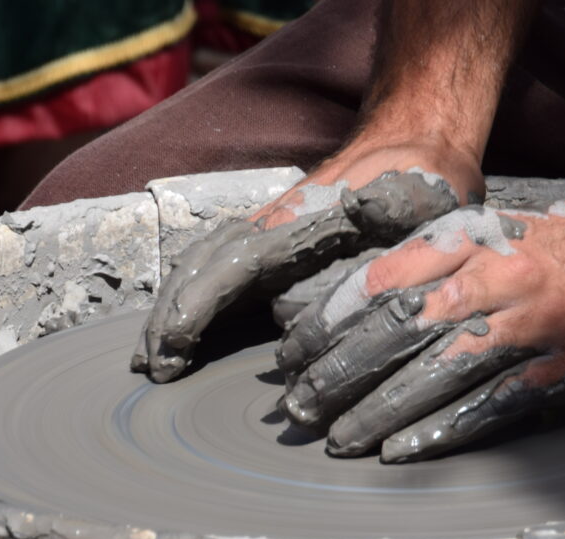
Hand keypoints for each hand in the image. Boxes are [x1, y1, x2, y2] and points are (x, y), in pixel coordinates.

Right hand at [130, 138, 480, 382]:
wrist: (412, 144)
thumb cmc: (414, 181)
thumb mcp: (409, 198)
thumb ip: (382, 214)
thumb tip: (355, 219)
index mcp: (292, 224)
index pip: (224, 267)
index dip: (192, 309)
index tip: (173, 349)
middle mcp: (267, 227)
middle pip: (197, 270)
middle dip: (166, 319)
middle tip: (151, 369)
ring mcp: (264, 235)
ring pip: (199, 271)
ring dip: (171, 314)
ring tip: (152, 362)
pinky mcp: (271, 246)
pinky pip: (216, 274)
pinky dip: (192, 304)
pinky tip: (181, 339)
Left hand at [276, 199, 564, 461]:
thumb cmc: (554, 248)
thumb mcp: (489, 231)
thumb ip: (429, 258)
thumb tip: (351, 297)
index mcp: (474, 241)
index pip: (387, 281)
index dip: (334, 320)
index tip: (294, 351)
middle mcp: (500, 279)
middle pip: (404, 329)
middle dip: (344, 372)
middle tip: (301, 403)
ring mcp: (532, 327)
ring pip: (441, 373)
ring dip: (381, 410)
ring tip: (339, 436)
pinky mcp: (558, 370)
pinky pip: (489, 406)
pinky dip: (440, 430)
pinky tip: (400, 448)